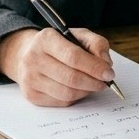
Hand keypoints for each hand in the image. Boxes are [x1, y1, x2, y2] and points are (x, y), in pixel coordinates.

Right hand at [0, 26, 116, 106]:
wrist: (29, 55)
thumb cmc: (59, 45)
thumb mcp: (78, 36)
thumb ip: (97, 44)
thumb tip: (105, 64)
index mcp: (46, 39)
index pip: (74, 57)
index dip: (94, 67)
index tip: (109, 73)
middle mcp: (33, 58)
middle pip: (71, 78)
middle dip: (94, 82)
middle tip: (105, 82)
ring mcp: (30, 78)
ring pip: (67, 93)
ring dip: (86, 91)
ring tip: (94, 85)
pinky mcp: (31, 95)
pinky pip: (61, 102)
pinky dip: (76, 98)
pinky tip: (80, 89)